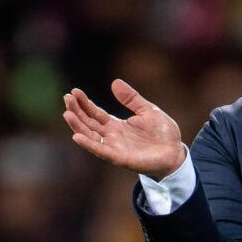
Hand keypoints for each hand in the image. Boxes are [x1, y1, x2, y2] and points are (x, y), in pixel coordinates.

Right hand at [62, 80, 185, 179]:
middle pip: (89, 123)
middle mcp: (112, 136)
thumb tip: (115, 82)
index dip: (85, 103)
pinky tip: (77, 136)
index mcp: (117, 125)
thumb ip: (131, 99)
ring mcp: (115, 148)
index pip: (95, 113)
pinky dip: (89, 144)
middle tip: (66, 98)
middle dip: (77, 111)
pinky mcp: (120, 158)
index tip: (74, 92)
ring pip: (91, 136)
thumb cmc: (163, 133)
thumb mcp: (147, 110)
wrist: (175, 153)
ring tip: (67, 113)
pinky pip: (102, 151)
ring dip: (78, 126)